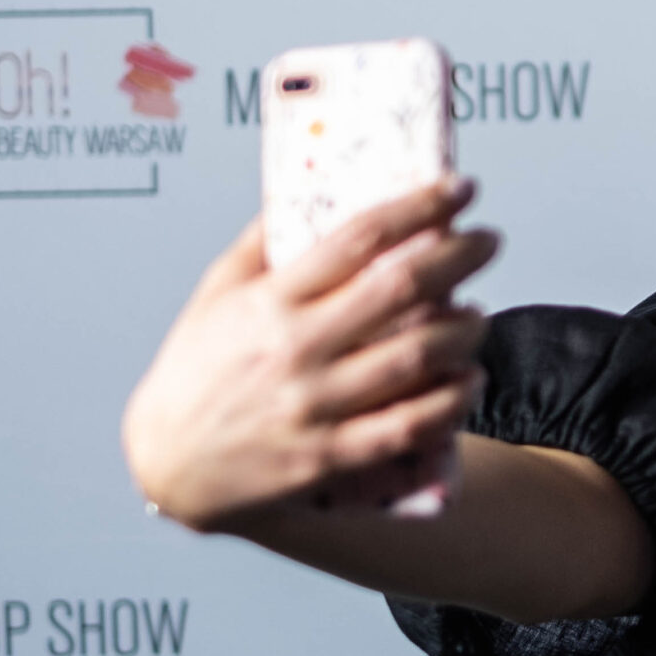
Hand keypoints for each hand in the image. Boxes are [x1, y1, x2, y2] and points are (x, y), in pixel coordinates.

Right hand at [122, 178, 499, 531]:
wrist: (166, 466)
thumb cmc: (195, 372)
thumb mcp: (214, 295)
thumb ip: (260, 244)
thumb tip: (302, 189)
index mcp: (270, 301)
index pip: (358, 238)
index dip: (418, 207)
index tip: (458, 189)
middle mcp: (295, 348)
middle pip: (399, 288)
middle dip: (459, 255)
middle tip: (489, 240)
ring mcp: (313, 405)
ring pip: (413, 358)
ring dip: (463, 331)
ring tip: (479, 315)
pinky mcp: (326, 456)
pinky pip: (406, 428)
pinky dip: (449, 402)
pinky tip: (470, 380)